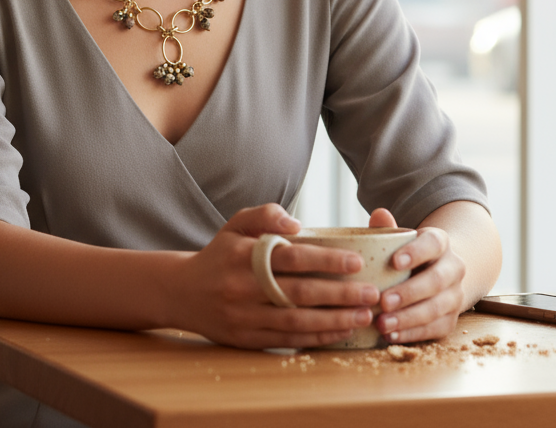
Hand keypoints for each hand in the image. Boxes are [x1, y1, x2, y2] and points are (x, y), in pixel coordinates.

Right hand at [175, 204, 380, 348]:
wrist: (183, 292)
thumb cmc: (220, 254)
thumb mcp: (236, 224)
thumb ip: (265, 214)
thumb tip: (296, 223)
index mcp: (243, 256)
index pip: (290, 258)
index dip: (325, 260)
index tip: (356, 262)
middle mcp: (243, 288)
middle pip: (299, 293)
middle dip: (340, 295)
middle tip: (372, 294)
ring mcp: (245, 317)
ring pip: (296, 322)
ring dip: (334, 321)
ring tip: (363, 315)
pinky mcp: (246, 340)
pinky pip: (287, 341)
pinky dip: (316, 338)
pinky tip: (339, 332)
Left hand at [368, 207, 466, 342]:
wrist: (436, 272)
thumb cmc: (407, 254)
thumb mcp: (400, 239)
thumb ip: (388, 229)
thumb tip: (379, 214)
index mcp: (441, 242)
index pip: (432, 244)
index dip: (415, 252)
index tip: (394, 262)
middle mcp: (453, 268)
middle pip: (436, 281)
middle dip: (409, 293)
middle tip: (383, 301)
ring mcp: (456, 296)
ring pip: (437, 308)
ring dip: (408, 318)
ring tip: (382, 323)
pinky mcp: (451, 319)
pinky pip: (435, 329)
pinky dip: (412, 334)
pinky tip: (390, 336)